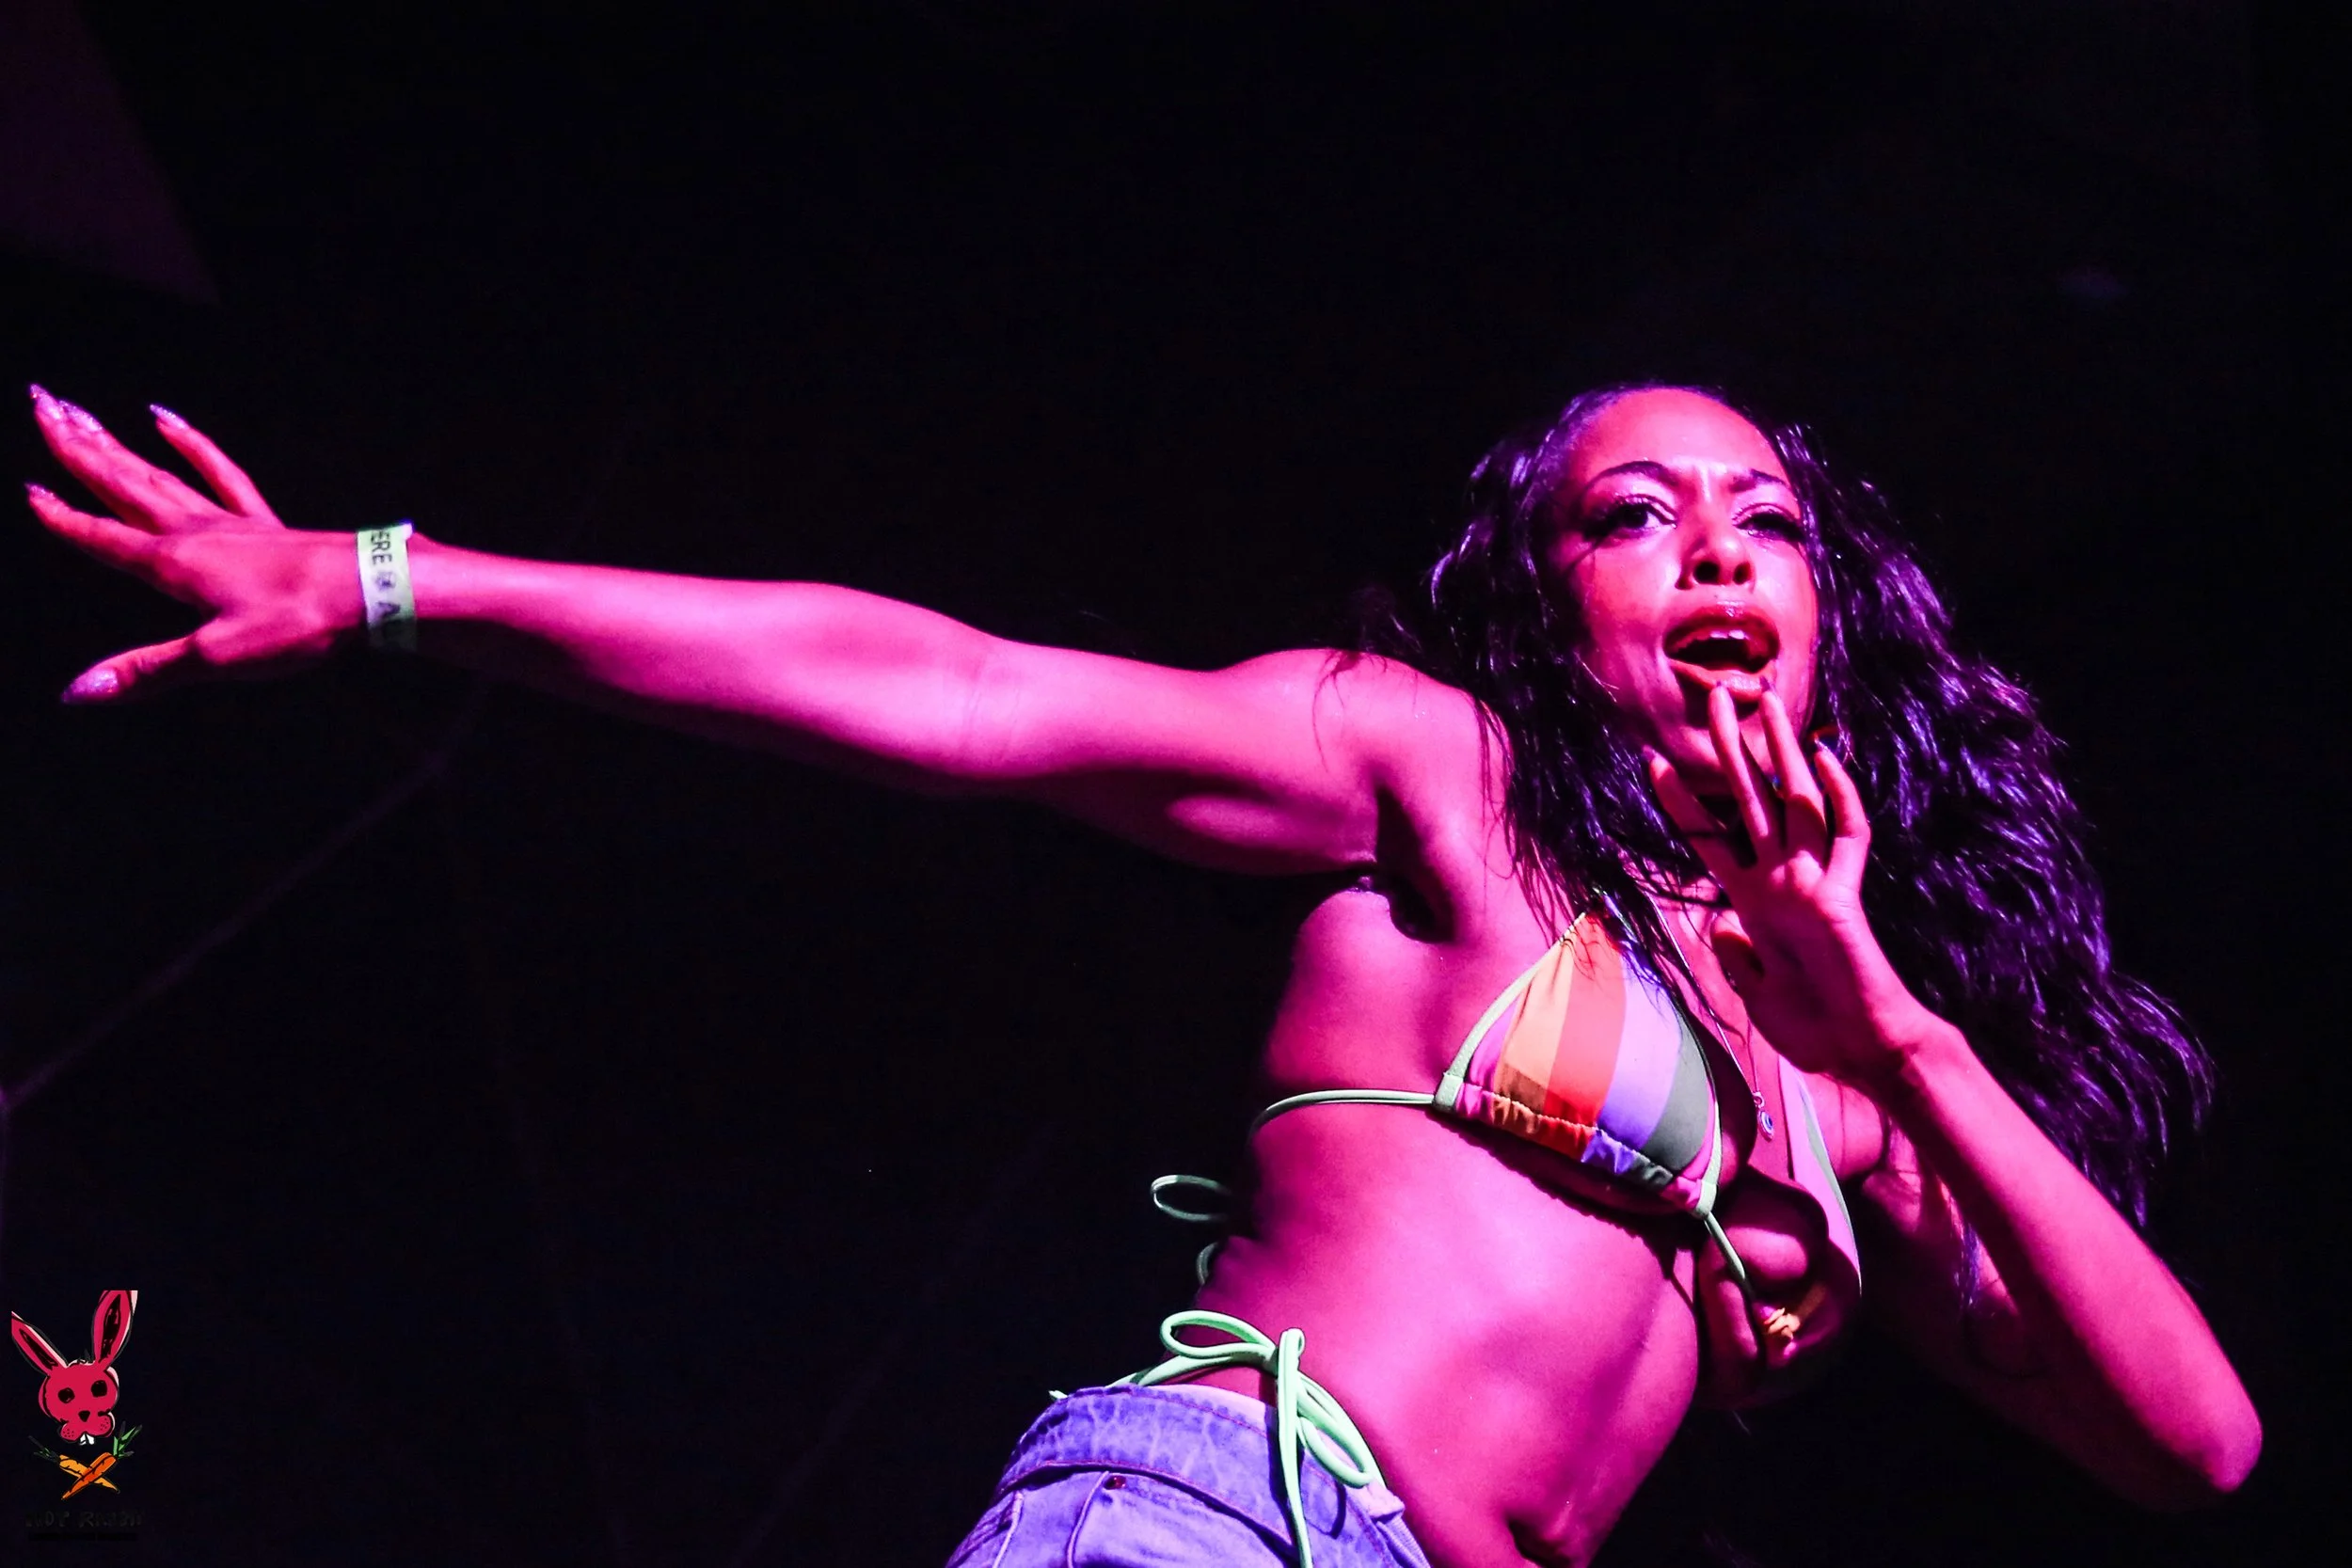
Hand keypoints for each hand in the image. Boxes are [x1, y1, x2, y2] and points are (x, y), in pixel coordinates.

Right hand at [25, 389, 362, 701]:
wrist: (371, 590)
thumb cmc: (298, 624)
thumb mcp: (217, 658)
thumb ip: (145, 670)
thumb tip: (76, 693)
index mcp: (171, 565)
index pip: (101, 537)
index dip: (61, 518)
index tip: (28, 489)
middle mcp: (191, 532)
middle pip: (120, 482)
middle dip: (74, 446)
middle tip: (38, 400)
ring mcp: (229, 521)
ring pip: (156, 471)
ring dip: (113, 442)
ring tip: (77, 410)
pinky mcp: (264, 522)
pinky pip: (218, 472)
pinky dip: (189, 444)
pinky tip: (164, 419)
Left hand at [1645, 683, 1942, 1087]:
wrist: (1861, 1054)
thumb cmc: (1814, 1030)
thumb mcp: (1757, 993)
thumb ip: (1738, 958)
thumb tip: (1722, 927)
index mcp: (1754, 902)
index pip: (1709, 838)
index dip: (1681, 800)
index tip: (1650, 760)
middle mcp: (1782, 881)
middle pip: (1751, 799)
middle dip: (1731, 746)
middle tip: (1714, 694)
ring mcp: (1812, 885)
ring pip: (1795, 802)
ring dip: (1779, 752)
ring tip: (1764, 702)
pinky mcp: (1843, 898)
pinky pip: (1845, 837)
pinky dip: (1840, 795)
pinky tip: (1825, 756)